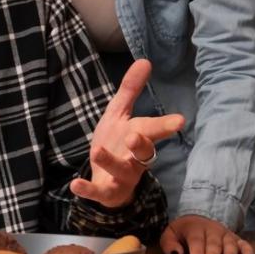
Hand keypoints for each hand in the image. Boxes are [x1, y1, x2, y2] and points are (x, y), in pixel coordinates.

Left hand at [72, 59, 184, 207]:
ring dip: (110, 161)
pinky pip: (98, 192)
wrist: (107, 180)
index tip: (179, 121)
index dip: (166, 126)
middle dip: (141, 145)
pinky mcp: (106, 191)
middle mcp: (135, 159)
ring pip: (121, 170)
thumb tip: (145, 61)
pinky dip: (87, 189)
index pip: (154, 130)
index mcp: (140, 137)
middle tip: (134, 136)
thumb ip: (131, 90)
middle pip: (144, 153)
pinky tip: (75, 184)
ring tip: (97, 150)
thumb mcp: (119, 114)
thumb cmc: (116, 143)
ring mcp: (122, 177)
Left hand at [159, 215, 253, 253]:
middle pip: (214, 242)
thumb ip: (169, 244)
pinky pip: (244, 244)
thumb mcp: (170, 235)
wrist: (198, 220)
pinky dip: (248, 251)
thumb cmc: (183, 233)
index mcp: (195, 228)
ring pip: (229, 243)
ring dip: (230, 253)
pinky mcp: (236, 240)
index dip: (197, 250)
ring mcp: (225, 235)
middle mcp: (212, 230)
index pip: (196, 239)